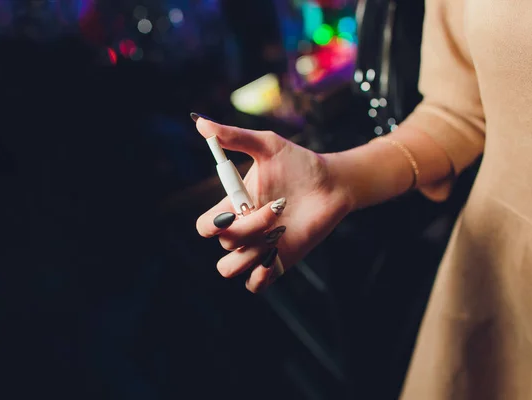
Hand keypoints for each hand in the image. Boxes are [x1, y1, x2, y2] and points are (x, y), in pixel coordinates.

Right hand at [194, 116, 351, 292]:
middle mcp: (242, 229)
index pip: (205, 226)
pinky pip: (254, 285)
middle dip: (249, 228)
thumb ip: (234, 136)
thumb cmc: (299, 162)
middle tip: (277, 208)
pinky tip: (275, 257)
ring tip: (277, 235)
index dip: (213, 224)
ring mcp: (259, 248)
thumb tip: (199, 122)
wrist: (332, 183)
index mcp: (233, 206)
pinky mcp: (278, 263)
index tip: (236, 208)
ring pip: (231, 268)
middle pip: (224, 244)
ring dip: (251, 253)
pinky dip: (259, 277)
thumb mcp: (266, 145)